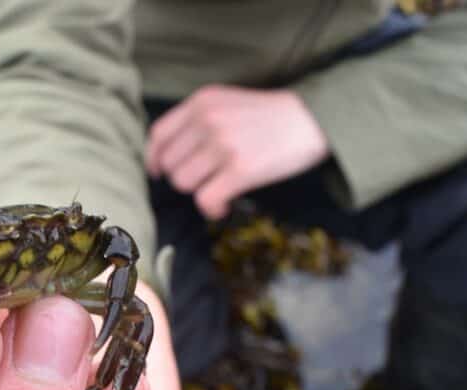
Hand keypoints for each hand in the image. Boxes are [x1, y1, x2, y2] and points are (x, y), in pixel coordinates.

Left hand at [146, 85, 328, 218]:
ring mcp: (223, 145)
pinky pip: (205, 200)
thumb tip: (164, 156)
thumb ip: (196, 120)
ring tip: (219, 188)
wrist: (311, 119)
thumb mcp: (226, 103)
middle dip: (184, 178)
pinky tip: (224, 205)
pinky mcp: (240, 169)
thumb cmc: (267, 117)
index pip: (158, 135)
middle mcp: (208, 121)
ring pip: (184, 183)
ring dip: (199, 192)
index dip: (154, 159)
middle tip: (207, 179)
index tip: (159, 173)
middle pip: (170, 165)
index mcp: (201, 102)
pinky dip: (212, 208)